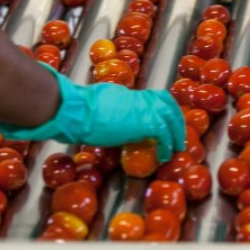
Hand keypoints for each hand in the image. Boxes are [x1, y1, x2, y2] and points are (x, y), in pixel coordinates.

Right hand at [0, 69, 185, 162]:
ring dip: (176, 131)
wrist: (71, 109)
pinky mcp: (141, 122)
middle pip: (165, 102)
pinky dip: (168, 143)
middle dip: (175, 118)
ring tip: (176, 147)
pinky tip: (166, 155)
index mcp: (124, 95)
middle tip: (178, 135)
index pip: (150, 99)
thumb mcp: (92, 108)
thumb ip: (102, 111)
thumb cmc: (72, 110)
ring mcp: (139, 109)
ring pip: (170, 115)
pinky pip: (163, 132)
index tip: (164, 122)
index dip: (160, 110)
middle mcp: (135, 98)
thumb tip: (96, 119)